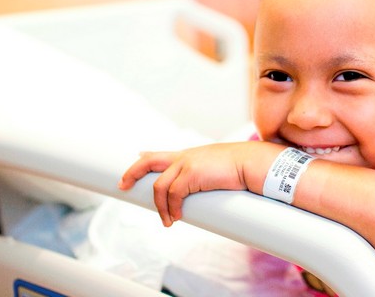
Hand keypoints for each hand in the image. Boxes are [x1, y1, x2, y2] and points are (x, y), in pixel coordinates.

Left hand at [118, 143, 250, 226]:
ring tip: (168, 222)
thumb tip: (209, 184)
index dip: (145, 157)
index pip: (161, 153)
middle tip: (123, 185)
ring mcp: (186, 164)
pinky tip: (176, 217)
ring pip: (159, 187)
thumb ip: (208, 173)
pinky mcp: (191, 175)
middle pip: (148, 162)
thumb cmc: (241, 167)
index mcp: (190, 155)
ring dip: (160, 208)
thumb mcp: (218, 166)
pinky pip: (173, 195)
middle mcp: (184, 157)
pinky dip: (171, 209)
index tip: (136, 157)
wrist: (251, 162)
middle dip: (132, 173)